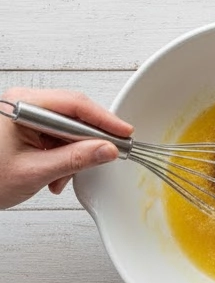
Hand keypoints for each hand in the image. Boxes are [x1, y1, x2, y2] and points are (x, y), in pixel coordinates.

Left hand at [0, 88, 132, 207]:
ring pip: (69, 130)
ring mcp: (27, 117)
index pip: (74, 105)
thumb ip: (76, 159)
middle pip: (74, 115)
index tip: (125, 134)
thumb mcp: (37, 170)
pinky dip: (64, 158)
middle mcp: (25, 105)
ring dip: (74, 155)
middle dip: (90, 141)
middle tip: (111, 154)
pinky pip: (59, 139)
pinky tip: (55, 175)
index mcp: (22, 105)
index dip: (104, 120)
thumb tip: (108, 149)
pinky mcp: (30, 129)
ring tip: (62, 177)